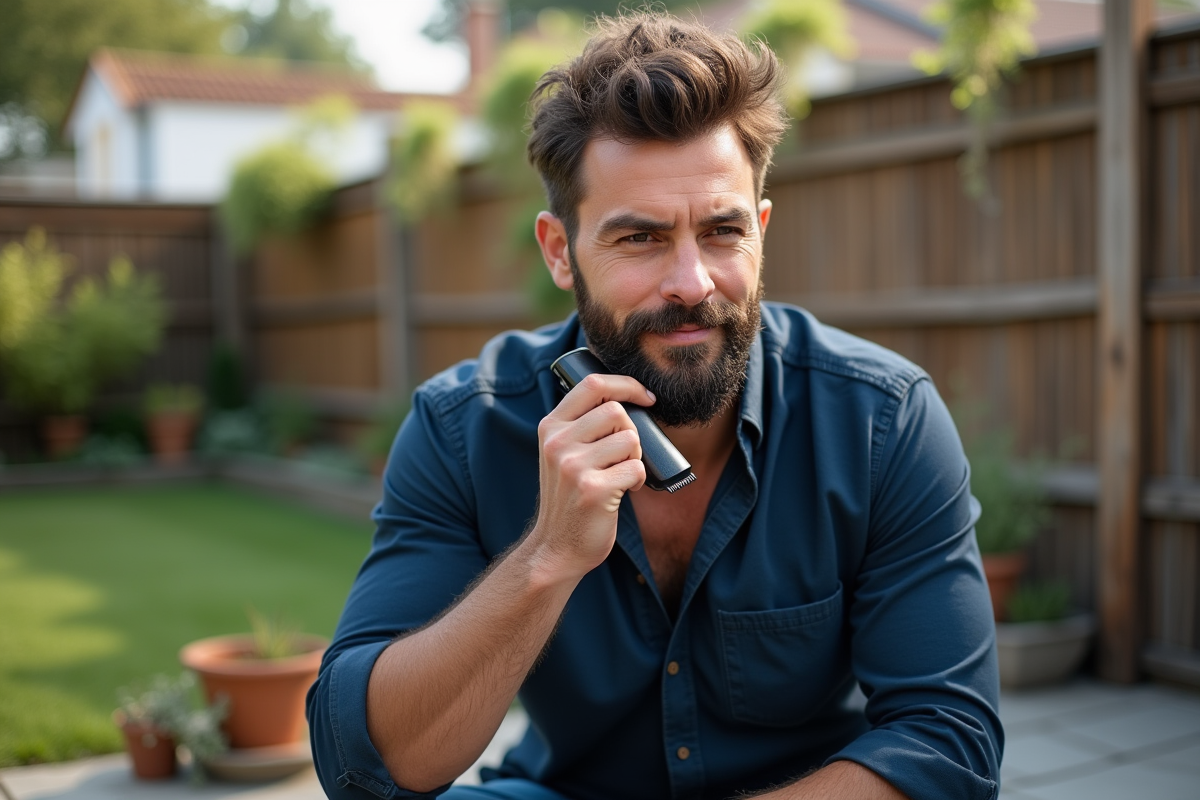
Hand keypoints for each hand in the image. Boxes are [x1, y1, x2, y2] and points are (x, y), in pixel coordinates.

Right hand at [529, 372, 654, 578]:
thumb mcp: (561, 453)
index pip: (592, 384)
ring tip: (621, 474)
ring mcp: (573, 467)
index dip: (626, 385)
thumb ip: (582, 425)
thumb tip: (628, 398)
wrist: (556, 548)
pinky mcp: (593, 490)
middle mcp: (557, 443)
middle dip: (632, 432)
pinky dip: (638, 480)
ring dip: (635, 457)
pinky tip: (623, 491)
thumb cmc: (569, 498)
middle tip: (625, 456)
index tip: (645, 397)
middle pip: (616, 411)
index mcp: (550, 427)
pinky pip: (636, 469)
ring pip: (630, 439)